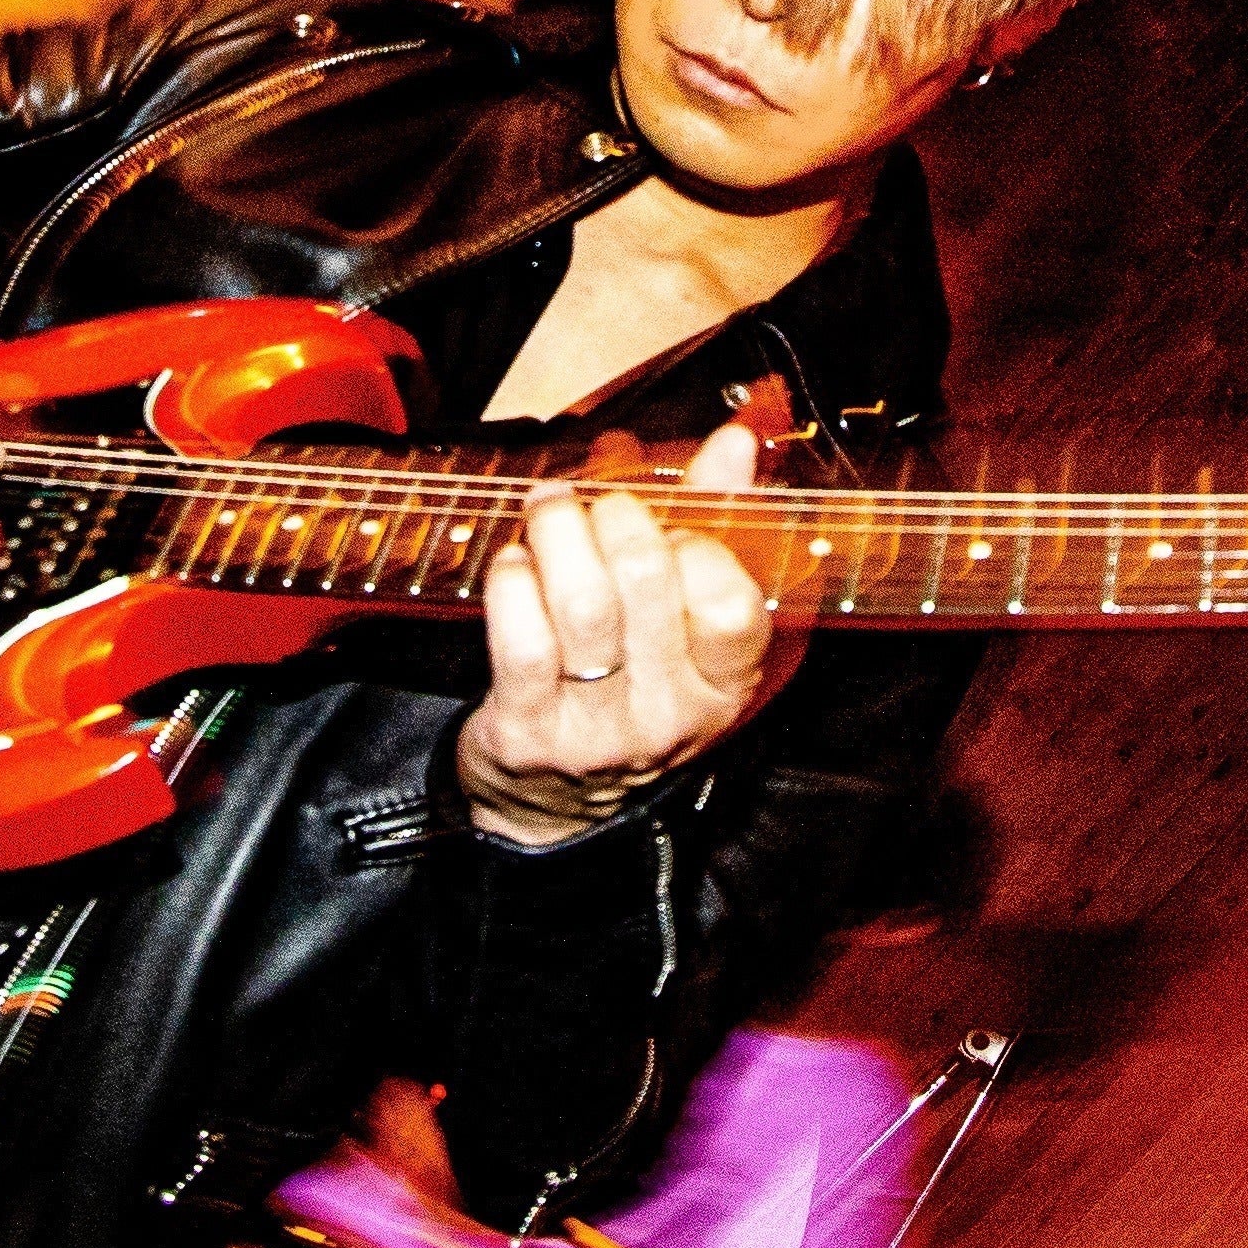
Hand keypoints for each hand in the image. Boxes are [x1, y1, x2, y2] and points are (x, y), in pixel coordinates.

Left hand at [458, 422, 768, 846]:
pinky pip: (518, 634)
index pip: (733, 602)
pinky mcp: (528, 732)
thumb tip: (735, 441)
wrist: (553, 806)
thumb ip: (713, 525)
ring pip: (581, 599)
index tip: (669, 524)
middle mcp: (667, 712)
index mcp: (722, 683)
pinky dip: (511, 579)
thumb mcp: (684, 624)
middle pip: (647, 579)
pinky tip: (515, 565)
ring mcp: (597, 728)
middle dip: (613, 516)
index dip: (697, 542)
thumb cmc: (625, 687)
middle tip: (593, 504)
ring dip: (556, 531)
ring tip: (547, 511)